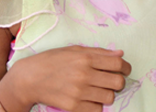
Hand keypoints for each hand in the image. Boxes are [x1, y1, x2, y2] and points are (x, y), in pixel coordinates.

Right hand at [4, 45, 131, 111]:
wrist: (29, 78)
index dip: (125, 68)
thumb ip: (99, 52)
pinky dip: (96, 105)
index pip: (118, 65)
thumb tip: (120, 54)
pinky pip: (97, 110)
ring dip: (107, 94)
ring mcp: (78, 92)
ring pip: (109, 98)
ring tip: (98, 90)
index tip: (124, 70)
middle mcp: (84, 75)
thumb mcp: (74, 50)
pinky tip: (88, 99)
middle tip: (111, 80)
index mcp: (85, 58)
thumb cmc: (52, 60)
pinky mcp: (73, 106)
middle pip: (118, 82)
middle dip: (118, 81)